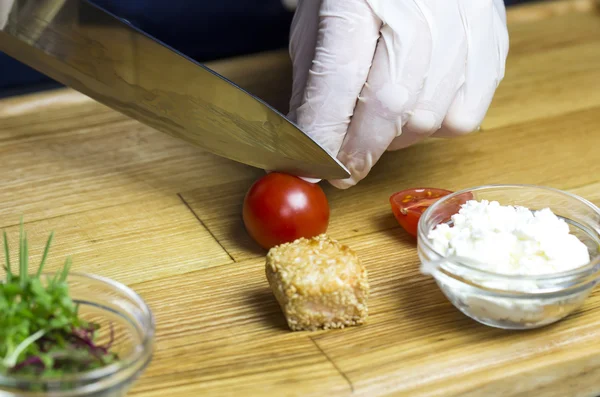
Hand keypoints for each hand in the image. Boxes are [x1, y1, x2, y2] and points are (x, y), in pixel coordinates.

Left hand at [287, 0, 508, 188]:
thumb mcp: (321, 25)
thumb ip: (316, 87)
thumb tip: (314, 146)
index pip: (339, 82)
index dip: (325, 136)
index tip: (317, 168)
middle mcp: (418, 8)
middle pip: (390, 106)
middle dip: (361, 150)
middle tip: (345, 168)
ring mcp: (462, 24)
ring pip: (428, 119)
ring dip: (396, 138)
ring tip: (380, 124)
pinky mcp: (491, 42)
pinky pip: (464, 116)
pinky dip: (436, 126)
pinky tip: (418, 107)